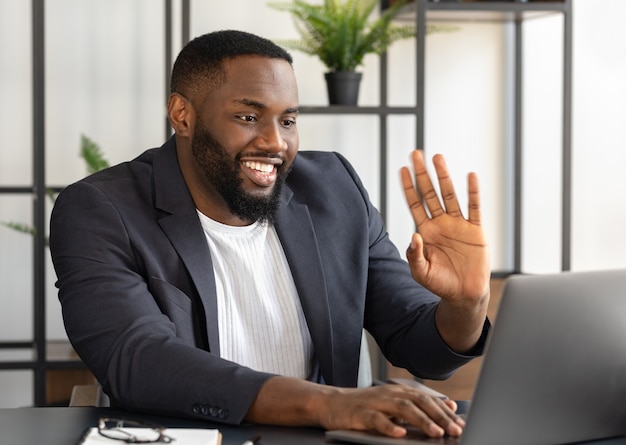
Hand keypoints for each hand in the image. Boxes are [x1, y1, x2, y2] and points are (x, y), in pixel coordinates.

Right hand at [246, 377, 463, 438]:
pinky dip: (389, 426)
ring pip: (402, 409)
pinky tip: (400, 434)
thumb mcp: (395, 403)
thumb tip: (449, 405)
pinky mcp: (361, 413)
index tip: (462, 425)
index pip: (428, 400)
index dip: (446, 412)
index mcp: (401, 391)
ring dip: (421, 421)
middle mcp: (391, 393)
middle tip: (455, 431)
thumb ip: (420, 404)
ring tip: (435, 433)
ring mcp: (376, 402)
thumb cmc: (366, 406)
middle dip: (439, 417)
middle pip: (419, 403)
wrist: (332, 403)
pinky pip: (377, 420)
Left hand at [400, 150, 489, 305]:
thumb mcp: (421, 272)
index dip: (409, 187)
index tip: (402, 169)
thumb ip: (415, 255)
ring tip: (437, 157)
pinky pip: (474, 208)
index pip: (415, 204)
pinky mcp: (475, 230)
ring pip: (450, 195)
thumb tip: (414, 235)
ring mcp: (458, 224)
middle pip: (430, 193)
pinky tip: (470, 176)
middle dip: (422, 173)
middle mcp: (440, 223)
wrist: (464, 294)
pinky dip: (473, 192)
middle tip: (416, 153)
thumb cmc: (440, 283)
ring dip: (444, 176)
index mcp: (425, 231)